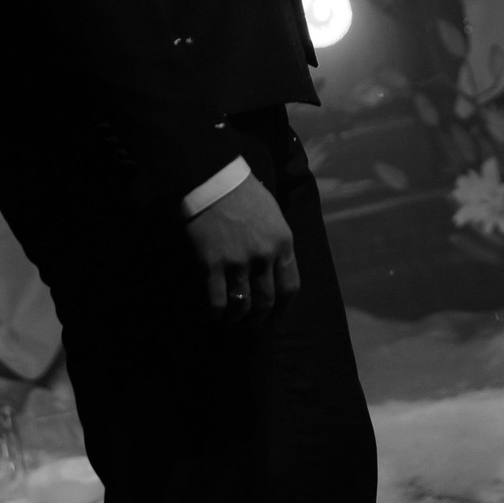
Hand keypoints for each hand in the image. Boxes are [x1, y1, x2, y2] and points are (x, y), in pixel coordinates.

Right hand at [184, 173, 299, 317]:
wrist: (213, 178)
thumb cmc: (244, 192)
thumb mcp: (273, 214)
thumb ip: (278, 242)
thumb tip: (277, 269)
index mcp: (283, 242)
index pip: (290, 287)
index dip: (283, 308)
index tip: (275, 315)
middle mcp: (264, 256)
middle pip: (266, 302)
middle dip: (259, 319)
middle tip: (251, 324)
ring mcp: (237, 261)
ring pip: (241, 306)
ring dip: (236, 319)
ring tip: (231, 320)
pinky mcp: (213, 264)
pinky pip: (216, 302)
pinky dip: (215, 314)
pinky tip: (213, 314)